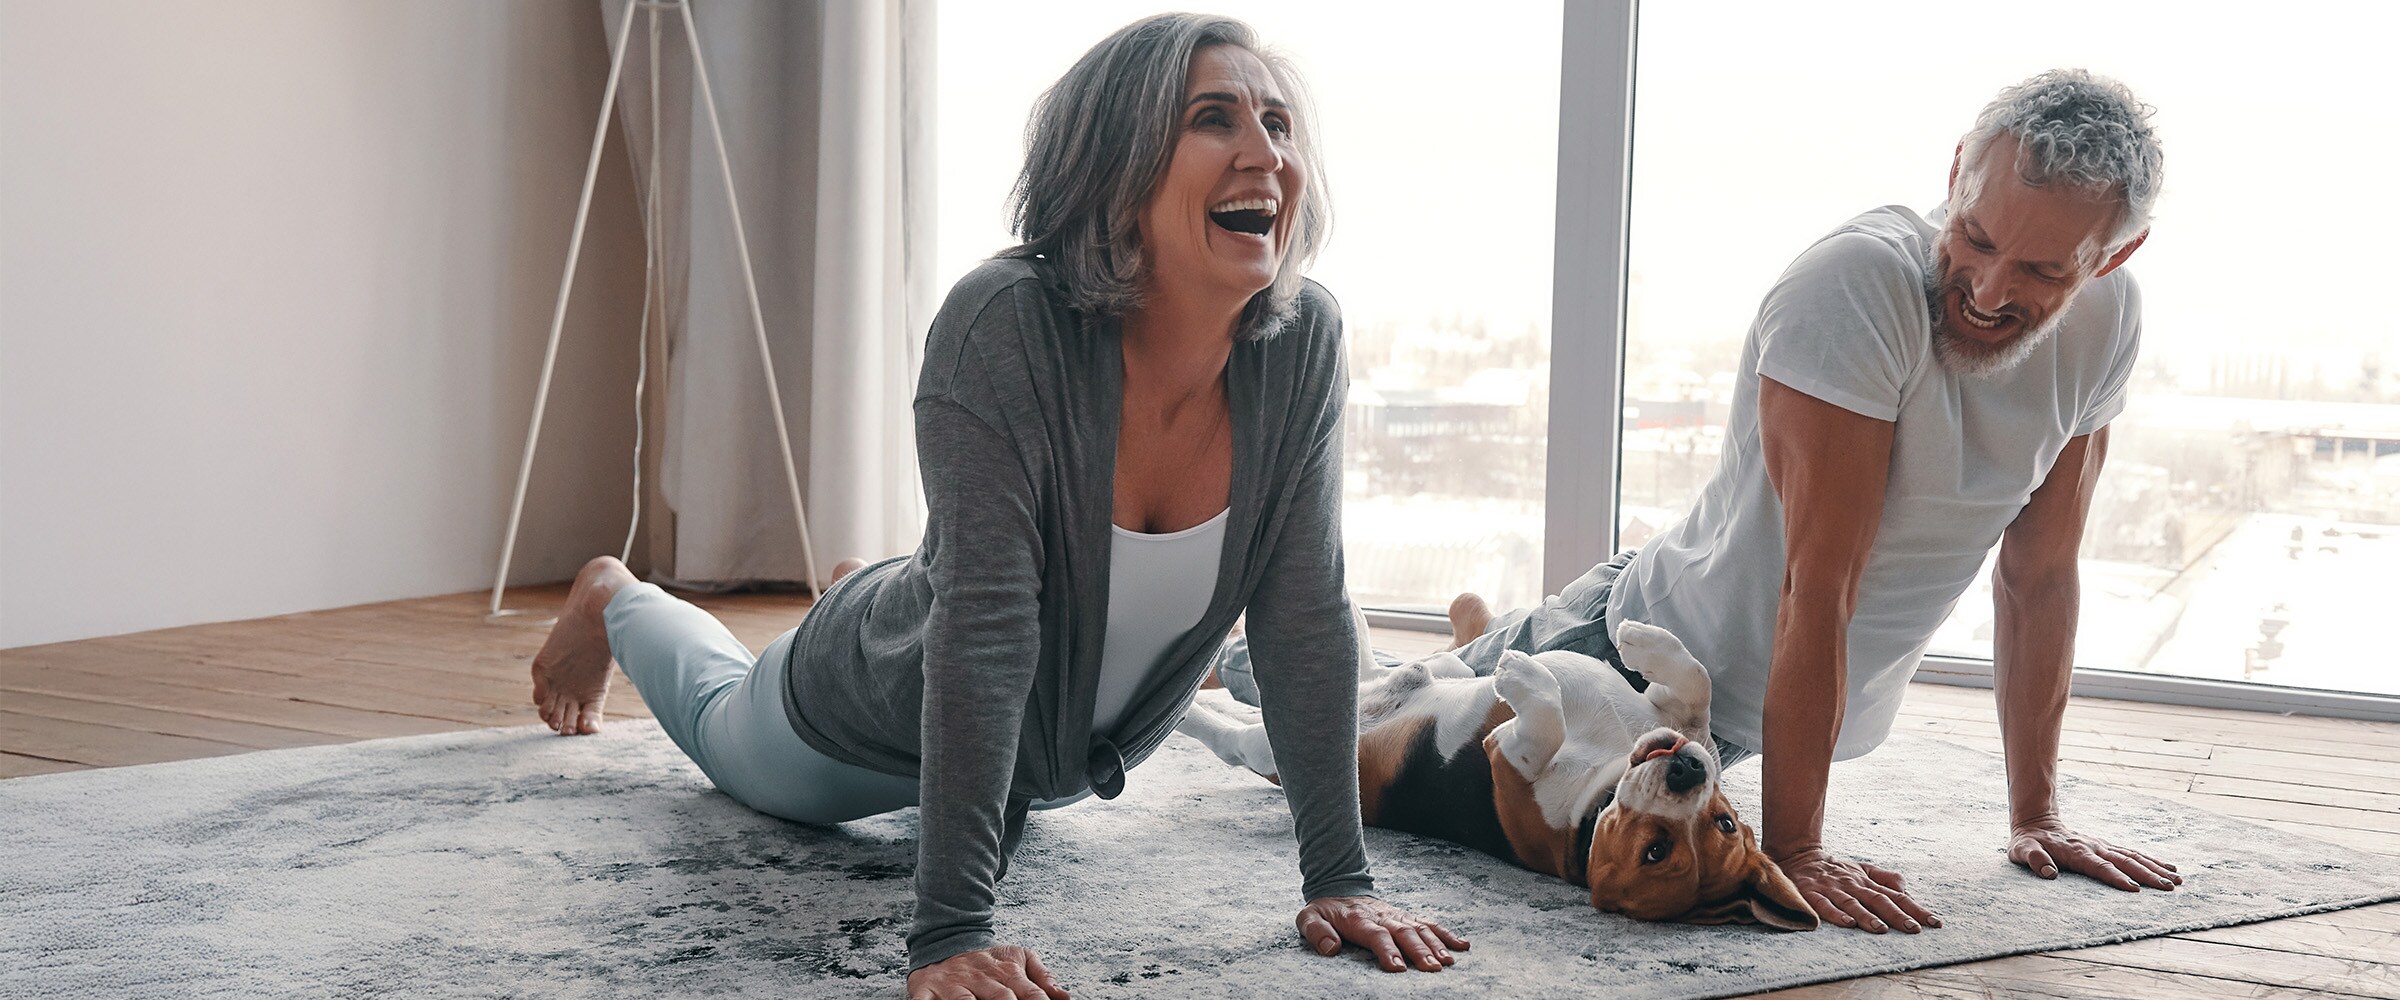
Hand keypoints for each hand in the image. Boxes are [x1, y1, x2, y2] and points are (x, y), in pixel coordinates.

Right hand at [906, 945, 1068, 999]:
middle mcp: (982, 979)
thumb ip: (1043, 978)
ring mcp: (954, 985)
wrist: (946, 939)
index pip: (1031, 993)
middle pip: (1002, 999)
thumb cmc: (987, 960)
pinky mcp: (927, 990)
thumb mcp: (1020, 959)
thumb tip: (1065, 997)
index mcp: (1007, 972)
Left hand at [1295, 896, 1468, 972]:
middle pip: (1404, 933)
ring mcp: (1396, 915)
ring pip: (1420, 928)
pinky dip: (1446, 934)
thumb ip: (1316, 932)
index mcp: (1358, 918)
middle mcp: (1382, 915)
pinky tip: (1462, 946)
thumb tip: (1330, 948)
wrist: (1338, 887)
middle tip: (1432, 968)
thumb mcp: (1308, 918)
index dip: (1387, 950)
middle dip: (1419, 951)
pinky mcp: (1406, 917)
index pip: (1376, 935)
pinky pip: (1429, 923)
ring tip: (1448, 961)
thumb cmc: (1324, 910)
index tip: (1398, 968)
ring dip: (1436, 944)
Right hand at [1775, 848, 1940, 933]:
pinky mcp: (1812, 894)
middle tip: (1914, 929)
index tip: (1934, 923)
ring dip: (1867, 917)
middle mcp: (1853, 885)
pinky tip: (1847, 924)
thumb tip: (1907, 890)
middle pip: (1879, 900)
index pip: (1896, 896)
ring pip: (1853, 904)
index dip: (1915, 909)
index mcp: (1867, 881)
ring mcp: (1832, 890)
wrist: (1798, 856)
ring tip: (1882, 930)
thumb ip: (1885, 878)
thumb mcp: (1863, 869)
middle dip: (1897, 915)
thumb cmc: (1835, 869)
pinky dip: (1836, 914)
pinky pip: (1824, 905)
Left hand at [2010, 818, 2181, 891]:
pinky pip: (2132, 853)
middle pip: (2125, 861)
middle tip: (2169, 888)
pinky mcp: (2107, 846)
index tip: (2135, 890)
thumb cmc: (2028, 842)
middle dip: (2148, 875)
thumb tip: (2049, 872)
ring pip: (2134, 856)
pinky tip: (2168, 868)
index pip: (2100, 867)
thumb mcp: (2022, 851)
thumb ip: (2034, 859)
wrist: (2036, 822)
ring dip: (2156, 868)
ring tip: (2178, 880)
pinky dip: (2152, 860)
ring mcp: (2102, 845)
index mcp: (2076, 851)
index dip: (2116, 878)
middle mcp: (2094, 847)